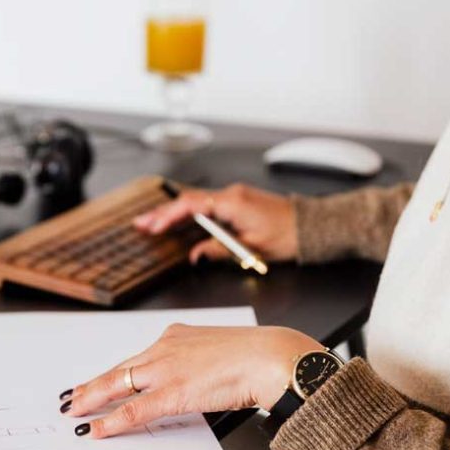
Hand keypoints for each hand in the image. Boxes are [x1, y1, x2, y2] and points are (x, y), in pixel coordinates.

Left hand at [60, 325, 322, 438]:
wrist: (270, 357)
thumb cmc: (254, 357)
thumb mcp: (218, 352)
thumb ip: (198, 365)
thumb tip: (192, 383)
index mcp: (177, 336)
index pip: (137, 358)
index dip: (115, 372)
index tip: (98, 380)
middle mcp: (165, 348)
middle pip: (120, 369)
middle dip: (93, 386)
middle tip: (72, 397)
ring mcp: (167, 369)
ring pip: (119, 385)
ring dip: (94, 400)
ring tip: (75, 412)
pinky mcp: (174, 391)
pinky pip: (135, 409)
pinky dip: (113, 420)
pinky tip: (98, 428)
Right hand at [134, 183, 298, 263]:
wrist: (309, 226)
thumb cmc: (286, 235)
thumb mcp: (250, 248)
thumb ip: (218, 249)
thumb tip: (195, 254)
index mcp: (233, 203)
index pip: (192, 205)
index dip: (169, 216)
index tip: (154, 227)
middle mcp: (231, 195)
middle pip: (188, 201)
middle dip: (163, 213)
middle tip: (141, 223)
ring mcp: (233, 196)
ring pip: (195, 202)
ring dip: (173, 212)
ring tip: (151, 222)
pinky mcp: (236, 201)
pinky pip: (206, 204)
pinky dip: (188, 212)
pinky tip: (176, 220)